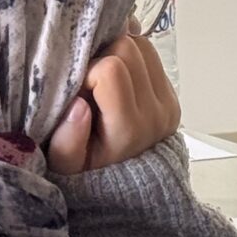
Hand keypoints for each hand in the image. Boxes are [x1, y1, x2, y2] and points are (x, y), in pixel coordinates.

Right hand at [45, 33, 181, 173]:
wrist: (126, 191)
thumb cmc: (87, 173)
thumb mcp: (65, 166)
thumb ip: (67, 140)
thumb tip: (79, 104)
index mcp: (129, 129)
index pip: (111, 69)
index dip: (87, 72)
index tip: (77, 91)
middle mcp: (155, 113)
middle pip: (128, 49)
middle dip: (102, 56)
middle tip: (88, 80)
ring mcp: (168, 102)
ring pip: (142, 45)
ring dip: (117, 52)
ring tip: (101, 77)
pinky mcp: (172, 95)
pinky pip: (151, 55)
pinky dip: (130, 57)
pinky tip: (115, 76)